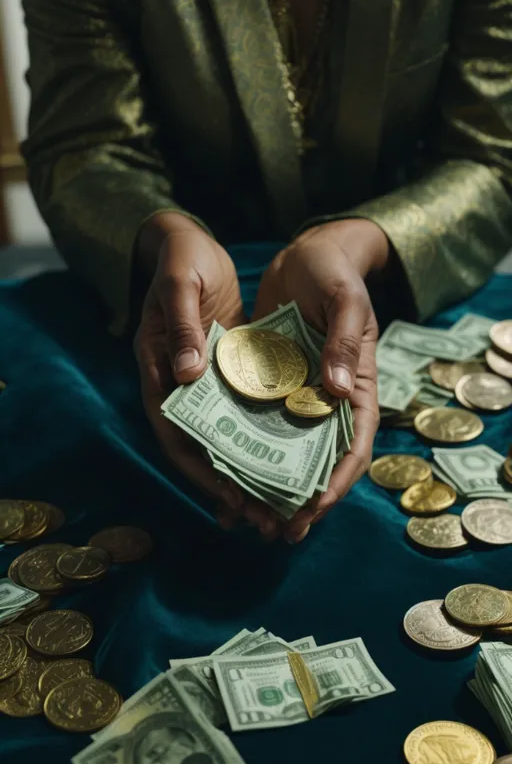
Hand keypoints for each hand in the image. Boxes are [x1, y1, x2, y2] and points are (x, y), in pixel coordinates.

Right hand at [133, 212, 281, 537]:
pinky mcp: (228, 374)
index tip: (232, 501)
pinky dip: (262, 440)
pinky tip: (290, 461)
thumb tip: (187, 375)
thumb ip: (183, 327)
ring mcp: (205, 384)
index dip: (202, 472)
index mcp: (158, 373)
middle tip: (266, 522)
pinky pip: (244, 415)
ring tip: (283, 507)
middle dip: (233, 489)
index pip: (175, 436)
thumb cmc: (179, 260)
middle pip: (204, 449)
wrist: (185, 241)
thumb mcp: (180, 285)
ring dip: (251, 473)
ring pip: (226, 439)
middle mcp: (179, 388)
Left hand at [252, 219, 387, 542]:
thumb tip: (334, 391)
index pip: (353, 446)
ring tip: (247, 516)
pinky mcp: (269, 383)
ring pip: (286, 450)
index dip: (336, 483)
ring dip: (269, 484)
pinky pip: (257, 423)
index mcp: (356, 386)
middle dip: (300, 500)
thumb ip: (342, 342)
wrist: (308, 251)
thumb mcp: (345, 300)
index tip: (311, 509)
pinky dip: (246, 449)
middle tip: (277, 532)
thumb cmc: (335, 272)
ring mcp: (297, 394)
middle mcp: (326, 399)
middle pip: (319, 461)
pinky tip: (223, 470)